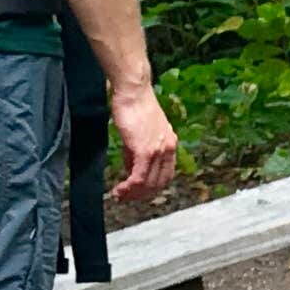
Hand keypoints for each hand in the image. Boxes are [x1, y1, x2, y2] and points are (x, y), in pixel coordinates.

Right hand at [110, 84, 178, 202]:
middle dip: (142, 194)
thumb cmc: (134, 106)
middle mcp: (168, 148)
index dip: (151, 187)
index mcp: (169, 144)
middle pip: (159, 183)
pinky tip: (120, 189)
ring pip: (149, 183)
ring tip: (120, 195)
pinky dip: (129, 187)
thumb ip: (137, 154)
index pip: (165, 175)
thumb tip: (131, 170)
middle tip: (127, 197)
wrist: (133, 91)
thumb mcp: (139, 134)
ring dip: (134, 193)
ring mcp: (158, 150)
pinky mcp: (145, 150)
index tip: (136, 192)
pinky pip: (139, 177)